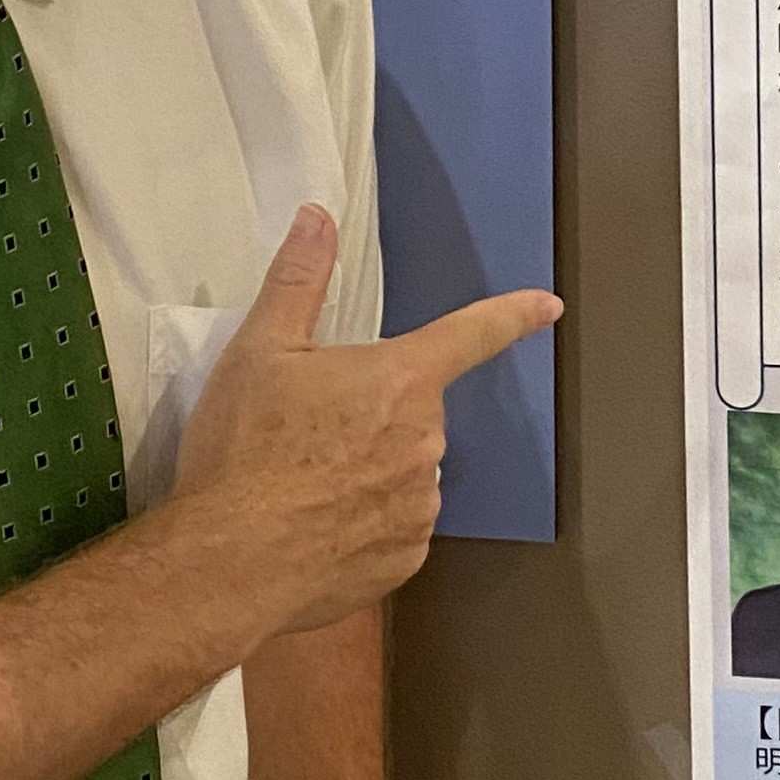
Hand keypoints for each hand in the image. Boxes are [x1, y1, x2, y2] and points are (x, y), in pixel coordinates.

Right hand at [176, 207, 558, 644]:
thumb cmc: (246, 448)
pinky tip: (314, 531)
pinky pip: (394, 530)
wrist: (230, 563)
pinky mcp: (405, 561)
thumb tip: (318, 216)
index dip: (512, 316)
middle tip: (308, 431)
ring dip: (368, 473)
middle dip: (373, 415)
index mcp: (401, 380)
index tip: (549, 307)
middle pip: (412, 413)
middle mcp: (426, 441)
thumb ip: (298, 279)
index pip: (470, 335)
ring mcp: (421, 507)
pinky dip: (362, 526)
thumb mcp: (259, 350)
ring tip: (301, 488)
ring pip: (405, 475)